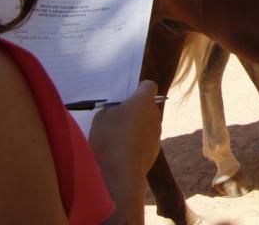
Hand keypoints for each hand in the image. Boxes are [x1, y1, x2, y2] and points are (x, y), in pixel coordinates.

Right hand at [89, 80, 162, 223]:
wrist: (122, 173)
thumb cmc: (111, 138)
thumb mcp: (101, 117)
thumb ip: (111, 109)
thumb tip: (117, 112)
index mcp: (144, 100)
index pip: (149, 86)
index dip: (138, 88)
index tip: (126, 96)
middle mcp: (155, 114)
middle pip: (147, 106)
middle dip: (135, 109)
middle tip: (117, 116)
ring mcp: (157, 133)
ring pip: (146, 124)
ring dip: (136, 127)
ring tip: (116, 137)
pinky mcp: (155, 151)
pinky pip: (145, 140)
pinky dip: (136, 143)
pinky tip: (121, 152)